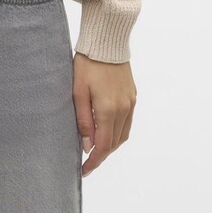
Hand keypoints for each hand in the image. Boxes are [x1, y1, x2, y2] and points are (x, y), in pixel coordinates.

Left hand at [72, 53, 137, 176]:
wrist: (107, 41)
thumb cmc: (87, 63)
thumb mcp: (78, 91)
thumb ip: (83, 120)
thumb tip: (87, 146)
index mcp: (108, 109)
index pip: (103, 146)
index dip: (94, 161)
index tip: (84, 171)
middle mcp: (123, 109)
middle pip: (114, 143)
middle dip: (101, 156)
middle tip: (87, 164)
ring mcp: (130, 102)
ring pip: (123, 134)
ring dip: (110, 145)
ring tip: (96, 150)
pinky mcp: (133, 95)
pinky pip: (128, 122)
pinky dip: (118, 132)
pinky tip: (107, 132)